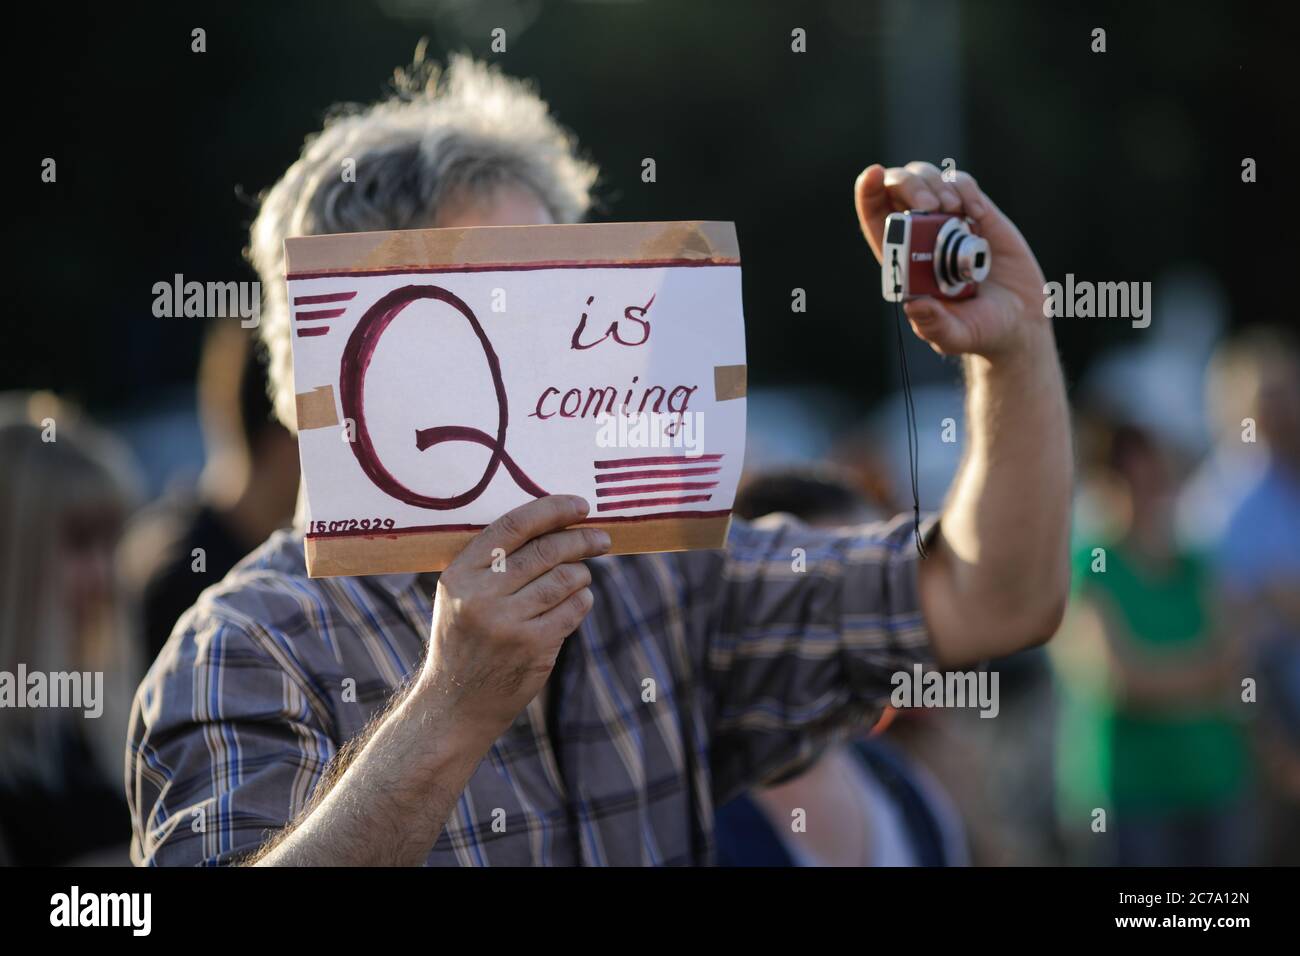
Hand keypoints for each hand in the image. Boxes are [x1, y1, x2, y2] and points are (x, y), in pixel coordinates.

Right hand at [420, 495, 608, 734]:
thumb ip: (492, 562)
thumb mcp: (459, 595)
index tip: (580, 506)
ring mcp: (508, 623)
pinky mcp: (533, 648)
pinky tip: (578, 600)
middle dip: (581, 540)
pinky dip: (583, 600)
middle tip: (601, 538)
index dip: (552, 509)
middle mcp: (481, 596)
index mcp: (460, 573)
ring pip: (566, 579)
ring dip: (582, 573)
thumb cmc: (465, 639)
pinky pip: (574, 609)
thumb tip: (553, 523)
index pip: (514, 526)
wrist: (455, 703)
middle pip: (546, 551)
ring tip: (581, 576)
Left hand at [854, 161, 1047, 357]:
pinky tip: (978, 216)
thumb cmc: (980, 331)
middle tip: (931, 207)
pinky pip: (961, 183)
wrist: (1020, 320)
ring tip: (957, 213)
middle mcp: (920, 235)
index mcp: (903, 259)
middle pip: (898, 188)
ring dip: (937, 186)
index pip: (874, 217)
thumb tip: (914, 304)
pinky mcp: (977, 213)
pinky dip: (965, 189)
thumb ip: (934, 324)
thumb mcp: (955, 334)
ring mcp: (948, 220)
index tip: (872, 174)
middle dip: (909, 186)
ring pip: (928, 178)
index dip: (867, 191)